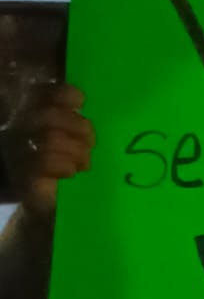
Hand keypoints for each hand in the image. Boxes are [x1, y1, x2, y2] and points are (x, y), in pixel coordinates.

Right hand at [1, 83, 92, 217]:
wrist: (53, 204)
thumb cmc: (68, 163)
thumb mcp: (76, 137)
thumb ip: (77, 118)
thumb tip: (87, 104)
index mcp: (34, 115)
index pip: (44, 94)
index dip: (63, 94)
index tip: (80, 102)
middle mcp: (21, 130)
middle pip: (50, 115)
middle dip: (80, 128)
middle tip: (90, 145)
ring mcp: (18, 153)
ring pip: (50, 137)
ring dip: (77, 150)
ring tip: (84, 162)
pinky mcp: (22, 176)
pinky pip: (44, 160)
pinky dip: (66, 165)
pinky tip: (72, 172)